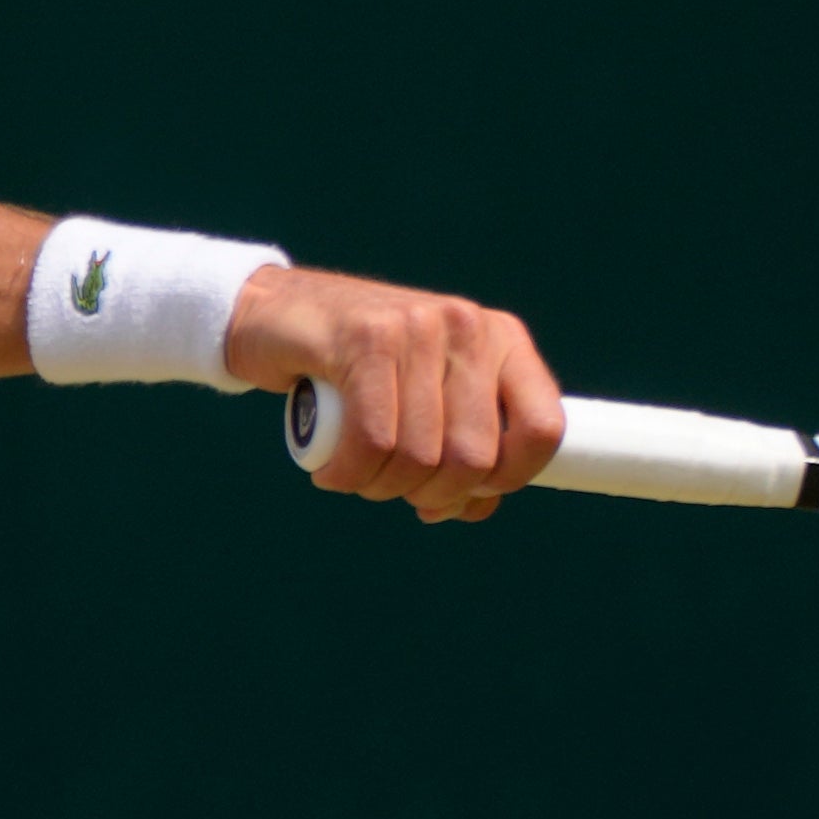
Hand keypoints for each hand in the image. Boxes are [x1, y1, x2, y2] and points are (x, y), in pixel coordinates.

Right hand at [230, 262, 561, 522]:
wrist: (275, 312)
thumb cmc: (355, 367)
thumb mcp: (423, 399)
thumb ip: (458, 448)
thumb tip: (474, 507)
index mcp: (502, 340)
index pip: (543, 429)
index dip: (508, 480)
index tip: (463, 492)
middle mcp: (469, 327)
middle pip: (473, 457)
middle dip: (429, 495)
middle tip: (391, 489)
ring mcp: (419, 327)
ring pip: (419, 455)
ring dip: (379, 488)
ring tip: (353, 476)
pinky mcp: (366, 338)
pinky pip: (373, 438)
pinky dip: (348, 473)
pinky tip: (330, 472)